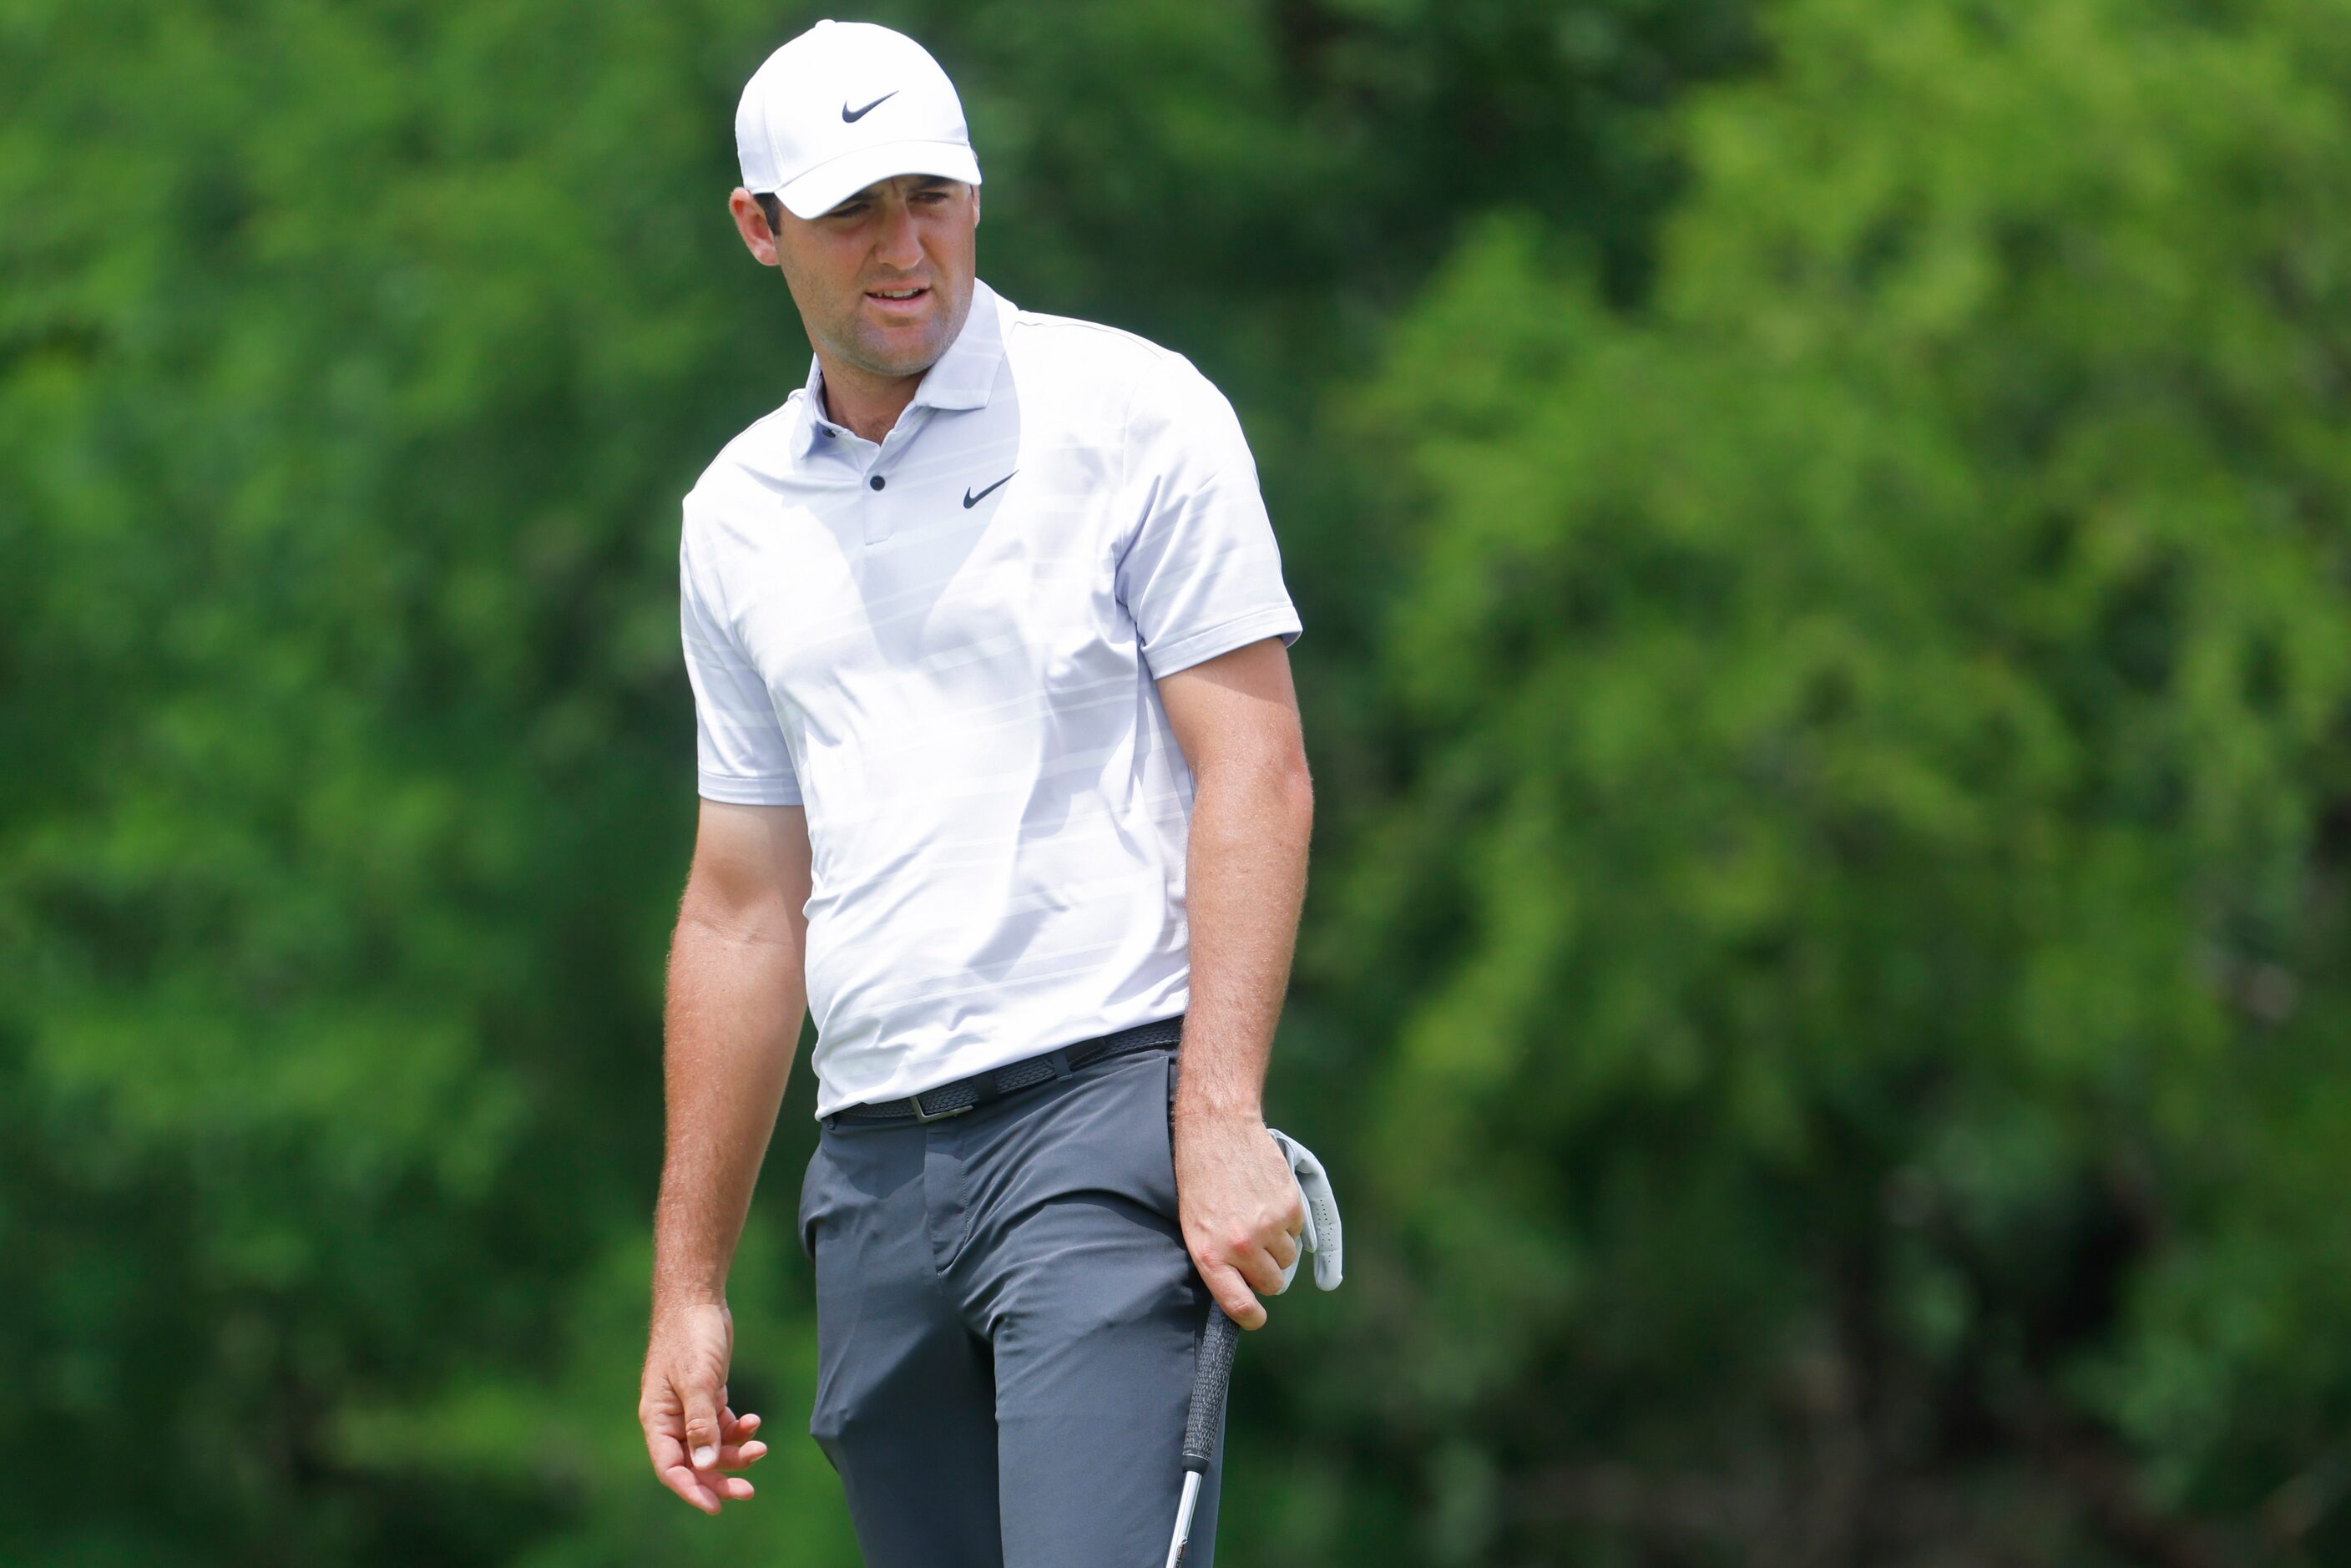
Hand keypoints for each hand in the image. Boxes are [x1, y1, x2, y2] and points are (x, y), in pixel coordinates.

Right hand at [639, 1299, 768, 1513]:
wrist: (696, 1300)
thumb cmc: (690, 1337)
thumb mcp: (697, 1381)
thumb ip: (701, 1423)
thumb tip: (703, 1464)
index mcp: (657, 1420)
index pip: (670, 1468)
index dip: (691, 1490)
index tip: (716, 1506)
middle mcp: (671, 1420)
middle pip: (693, 1463)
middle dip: (719, 1478)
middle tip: (748, 1491)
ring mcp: (689, 1408)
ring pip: (711, 1446)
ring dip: (734, 1453)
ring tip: (760, 1448)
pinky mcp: (707, 1396)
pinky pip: (722, 1425)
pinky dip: (738, 1429)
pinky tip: (754, 1422)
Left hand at [1172, 1111, 1303, 1329]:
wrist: (1217, 1131)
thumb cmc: (1199, 1178)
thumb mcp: (1194, 1226)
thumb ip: (1216, 1259)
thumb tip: (1241, 1286)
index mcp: (1210, 1255)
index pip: (1239, 1305)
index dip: (1252, 1317)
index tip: (1257, 1316)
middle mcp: (1240, 1246)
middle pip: (1272, 1284)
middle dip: (1267, 1273)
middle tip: (1255, 1251)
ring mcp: (1268, 1227)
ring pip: (1288, 1259)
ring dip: (1278, 1246)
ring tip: (1258, 1218)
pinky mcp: (1289, 1207)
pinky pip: (1298, 1232)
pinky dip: (1287, 1222)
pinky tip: (1267, 1200)